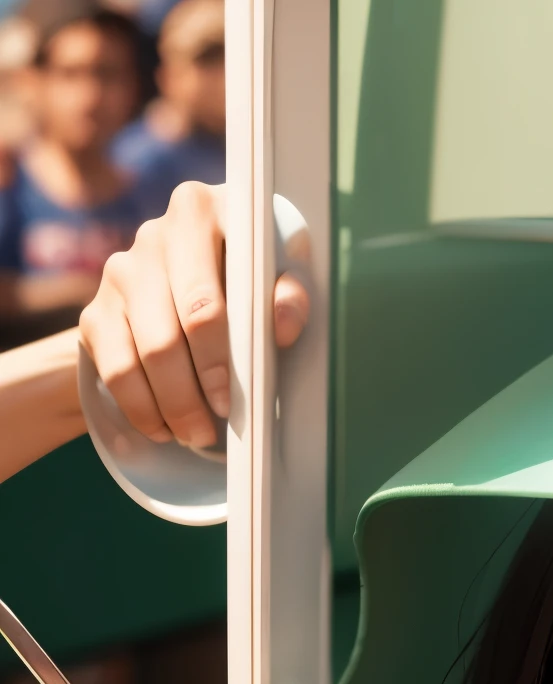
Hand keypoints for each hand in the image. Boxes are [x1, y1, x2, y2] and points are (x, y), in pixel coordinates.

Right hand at [78, 181, 309, 450]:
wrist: (202, 271)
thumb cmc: (256, 277)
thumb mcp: (281, 275)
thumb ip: (289, 293)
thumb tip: (283, 325)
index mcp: (202, 212)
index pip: (204, 300)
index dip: (218, 358)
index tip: (233, 399)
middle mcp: (155, 236)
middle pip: (168, 334)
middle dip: (192, 392)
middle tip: (214, 429)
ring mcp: (121, 271)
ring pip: (140, 355)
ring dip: (169, 407)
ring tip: (197, 436)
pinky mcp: (97, 308)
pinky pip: (113, 368)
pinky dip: (141, 407)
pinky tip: (165, 428)